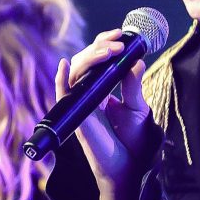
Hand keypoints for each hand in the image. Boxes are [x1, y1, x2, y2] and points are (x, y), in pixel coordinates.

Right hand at [55, 28, 158, 199]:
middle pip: (84, 61)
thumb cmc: (134, 138)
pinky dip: (61, 79)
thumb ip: (133, 85)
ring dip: (90, 57)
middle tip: (118, 44)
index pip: (97, 58)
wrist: (131, 166)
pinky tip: (65, 65)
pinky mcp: (77, 117)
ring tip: (109, 52)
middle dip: (100, 47)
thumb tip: (135, 60)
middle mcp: (89, 93)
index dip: (104, 42)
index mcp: (102, 87)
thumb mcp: (137, 107)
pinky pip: (63, 95)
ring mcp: (81, 104)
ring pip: (76, 72)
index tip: (120, 33)